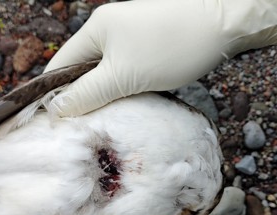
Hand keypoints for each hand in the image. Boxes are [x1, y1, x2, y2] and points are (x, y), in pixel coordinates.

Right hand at [44, 0, 276, 116]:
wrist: (223, 23)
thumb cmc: (170, 48)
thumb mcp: (123, 76)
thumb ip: (86, 94)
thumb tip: (54, 110)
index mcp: (94, 31)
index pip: (59, 67)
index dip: (53, 96)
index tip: (54, 126)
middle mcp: (107, 31)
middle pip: (81, 72)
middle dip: (80, 100)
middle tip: (81, 131)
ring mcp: (128, 38)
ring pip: (104, 75)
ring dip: (103, 98)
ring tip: (103, 123)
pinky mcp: (147, 47)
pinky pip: (125, 72)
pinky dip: (123, 90)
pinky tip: (127, 107)